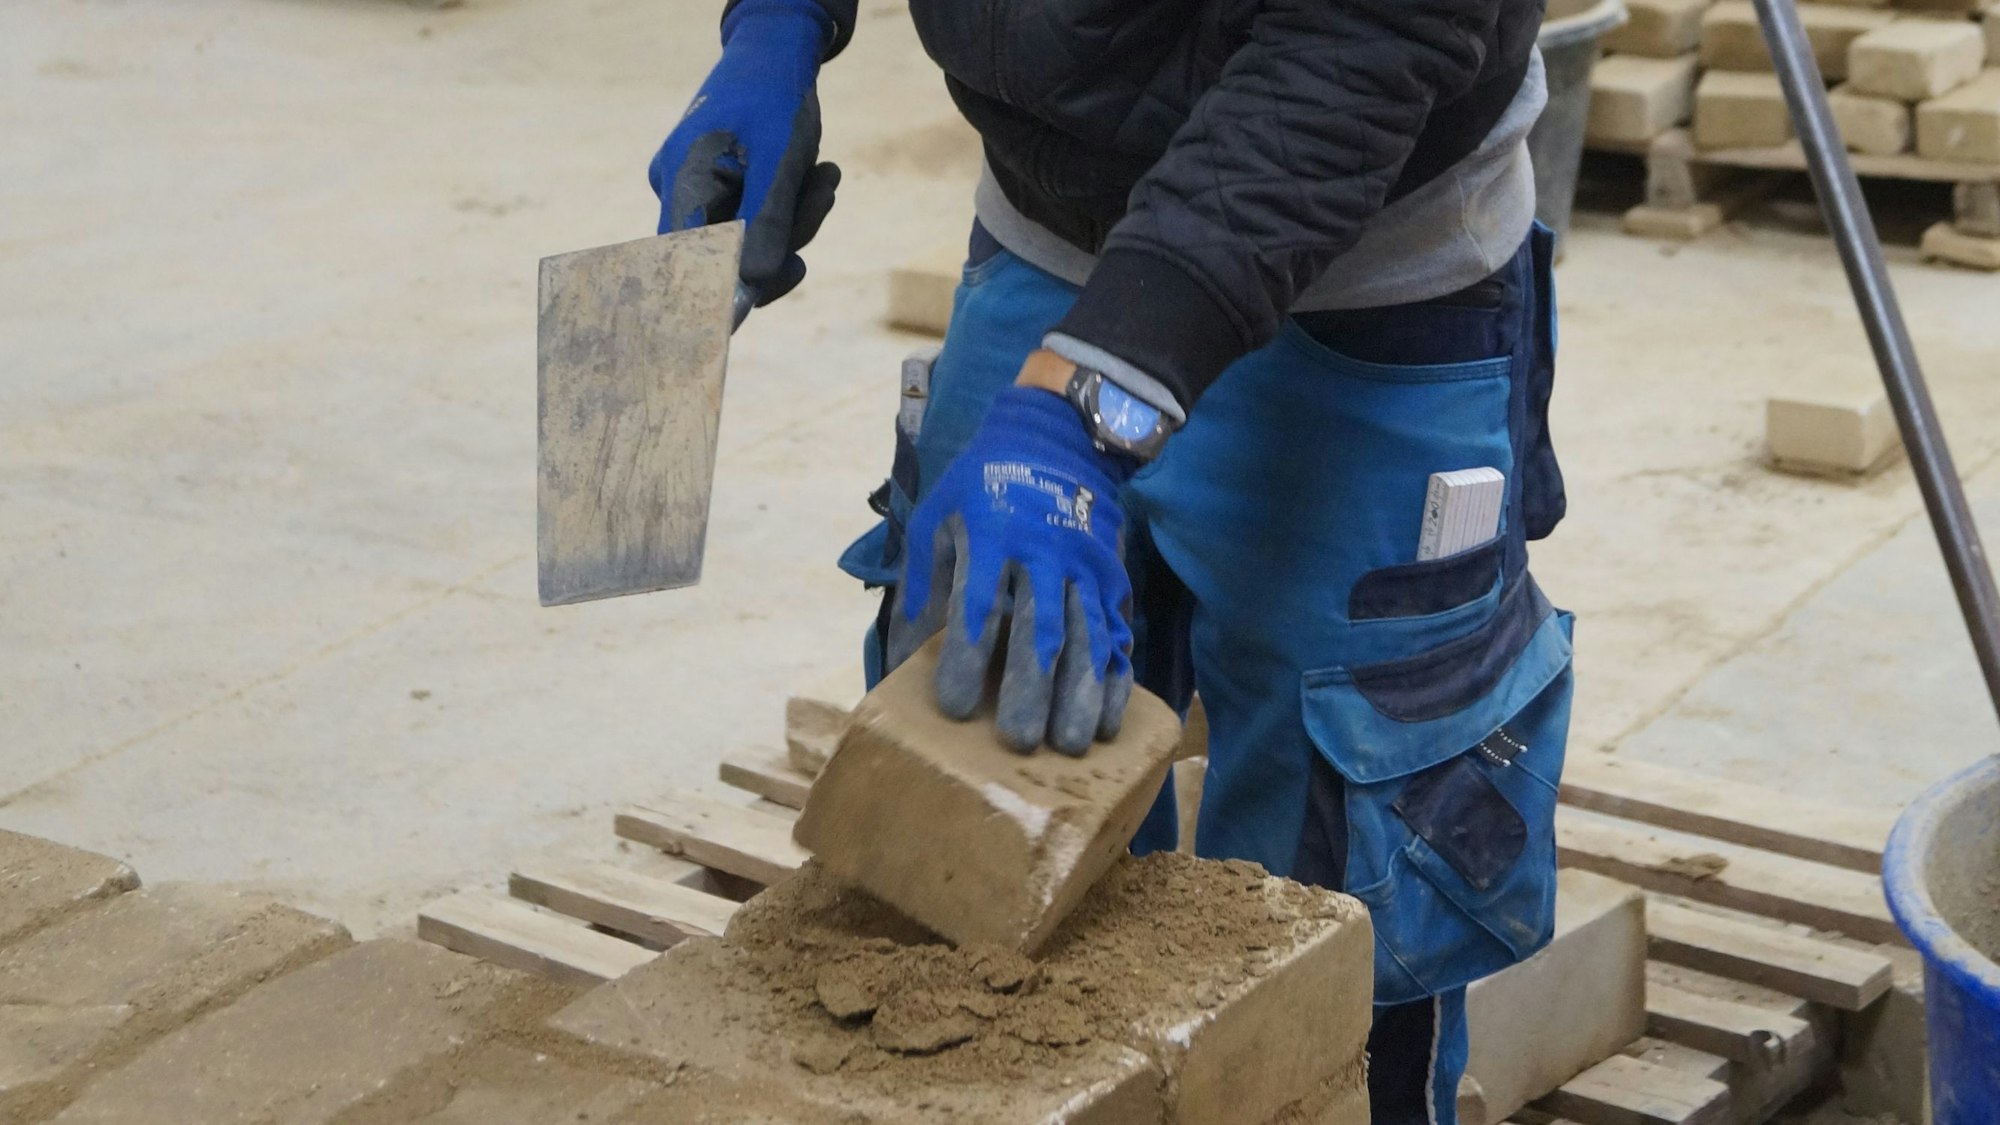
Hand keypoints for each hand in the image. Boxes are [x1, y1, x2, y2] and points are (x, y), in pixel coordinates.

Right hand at [648, 0, 841, 304]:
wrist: (779, 53)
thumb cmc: (776, 97)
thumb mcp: (782, 161)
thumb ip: (767, 223)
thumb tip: (752, 289)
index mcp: (681, 183)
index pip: (685, 264)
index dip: (708, 302)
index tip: (728, 338)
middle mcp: (680, 193)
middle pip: (727, 257)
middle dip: (784, 237)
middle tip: (824, 190)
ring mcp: (700, 195)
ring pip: (752, 244)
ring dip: (798, 219)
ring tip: (826, 173)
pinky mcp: (725, 195)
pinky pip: (760, 226)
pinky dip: (792, 211)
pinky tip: (818, 176)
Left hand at [889, 381, 1136, 754]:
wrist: (1059, 438)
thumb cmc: (982, 487)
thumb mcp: (938, 518)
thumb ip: (921, 586)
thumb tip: (901, 662)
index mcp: (992, 534)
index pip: (979, 604)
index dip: (966, 659)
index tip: (955, 708)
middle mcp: (1044, 552)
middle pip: (1041, 628)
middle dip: (1031, 688)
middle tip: (1019, 742)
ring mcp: (1086, 566)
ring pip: (1089, 637)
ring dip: (1080, 695)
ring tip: (1070, 746)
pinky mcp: (1113, 578)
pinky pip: (1119, 635)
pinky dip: (1115, 680)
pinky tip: (1108, 722)